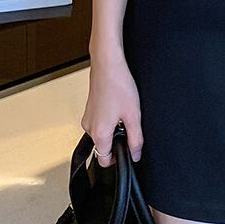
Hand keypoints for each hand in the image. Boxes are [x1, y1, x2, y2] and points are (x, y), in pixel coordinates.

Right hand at [81, 48, 143, 167]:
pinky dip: (108, 118)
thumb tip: (136, 154)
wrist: (107, 64)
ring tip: (124, 112)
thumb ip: (136, 139)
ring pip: (101, 132)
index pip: (104, 159)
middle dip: (116, 141)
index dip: (118, 159)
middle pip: (102, 146)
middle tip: (129, 126)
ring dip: (112, 128)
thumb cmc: (118, 85)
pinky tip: (118, 104)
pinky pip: (99, 120)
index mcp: (99, 133)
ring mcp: (87, 116)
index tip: (128, 152)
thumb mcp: (133, 115)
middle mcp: (89, 127)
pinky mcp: (89, 107)